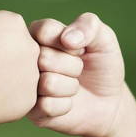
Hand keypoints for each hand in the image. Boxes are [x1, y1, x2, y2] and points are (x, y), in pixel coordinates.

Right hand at [0, 0, 39, 126]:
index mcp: (15, 23)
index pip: (4, 28)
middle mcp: (32, 48)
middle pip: (16, 50)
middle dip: (0, 57)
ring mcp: (33, 75)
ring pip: (18, 74)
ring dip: (4, 77)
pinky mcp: (30, 100)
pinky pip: (17, 96)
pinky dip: (4, 98)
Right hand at [28, 13, 125, 136]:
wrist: (109, 103)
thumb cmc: (102, 66)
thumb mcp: (103, 38)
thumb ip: (89, 25)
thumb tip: (66, 39)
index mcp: (37, 35)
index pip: (45, 31)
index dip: (70, 44)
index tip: (80, 50)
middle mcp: (26, 60)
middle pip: (44, 59)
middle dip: (73, 66)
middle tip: (78, 71)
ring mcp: (26, 86)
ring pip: (47, 84)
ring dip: (70, 87)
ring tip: (72, 86)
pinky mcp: (31, 111)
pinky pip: (47, 106)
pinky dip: (66, 105)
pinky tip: (67, 103)